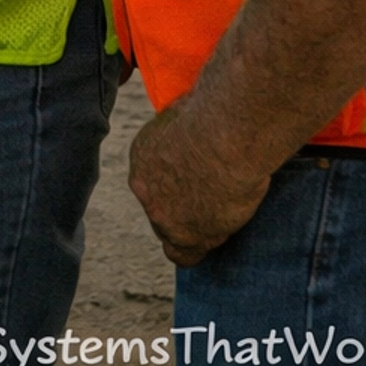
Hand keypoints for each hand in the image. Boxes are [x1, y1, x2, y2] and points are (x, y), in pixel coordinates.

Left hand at [127, 98, 271, 265]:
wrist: (223, 137)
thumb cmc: (215, 114)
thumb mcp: (191, 110)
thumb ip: (187, 126)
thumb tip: (200, 119)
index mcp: (142, 153)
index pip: (154, 178)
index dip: (177, 180)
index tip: (198, 176)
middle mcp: (144, 185)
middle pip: (160, 205)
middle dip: (181, 203)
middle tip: (211, 196)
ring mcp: (162, 213)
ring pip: (170, 232)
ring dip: (191, 227)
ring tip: (218, 214)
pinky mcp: (186, 236)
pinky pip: (184, 255)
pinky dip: (197, 249)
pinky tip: (216, 236)